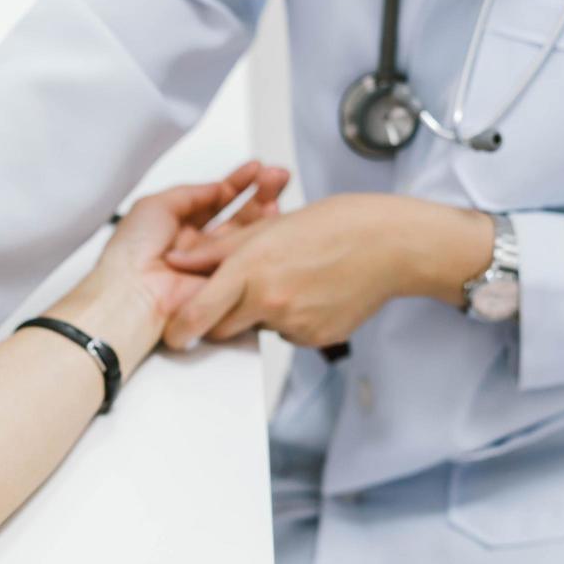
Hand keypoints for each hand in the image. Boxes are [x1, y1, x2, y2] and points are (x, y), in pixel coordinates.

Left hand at [97, 160, 289, 317]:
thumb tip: (218, 187)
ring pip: (247, 235)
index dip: (237, 184)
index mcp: (179, 228)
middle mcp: (199, 248)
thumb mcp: (156, 205)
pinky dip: (264, 237)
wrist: (132, 291)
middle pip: (236, 216)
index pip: (215, 201)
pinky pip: (249, 258)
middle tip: (276, 176)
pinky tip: (274, 215)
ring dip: (265, 210)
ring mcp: (213, 266)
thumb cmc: (131, 253)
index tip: (255, 169)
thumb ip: (191, 193)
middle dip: (258, 194)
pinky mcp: (225, 283)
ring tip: (277, 186)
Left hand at [161, 194, 493, 349]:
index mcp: (252, 268)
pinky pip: (288, 335)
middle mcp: (269, 301)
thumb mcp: (269, 226)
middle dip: (221, 318)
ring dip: (261, 313)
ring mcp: (294, 323)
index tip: (173, 335)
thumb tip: (180, 259)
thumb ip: (219, 248)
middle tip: (235, 295)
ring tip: (290, 280)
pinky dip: (291, 319)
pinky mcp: (315, 338)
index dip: (181, 329)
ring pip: (259, 329)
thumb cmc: (335, 225)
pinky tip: (312, 292)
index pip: (200, 313)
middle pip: (223, 329)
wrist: (389, 246)